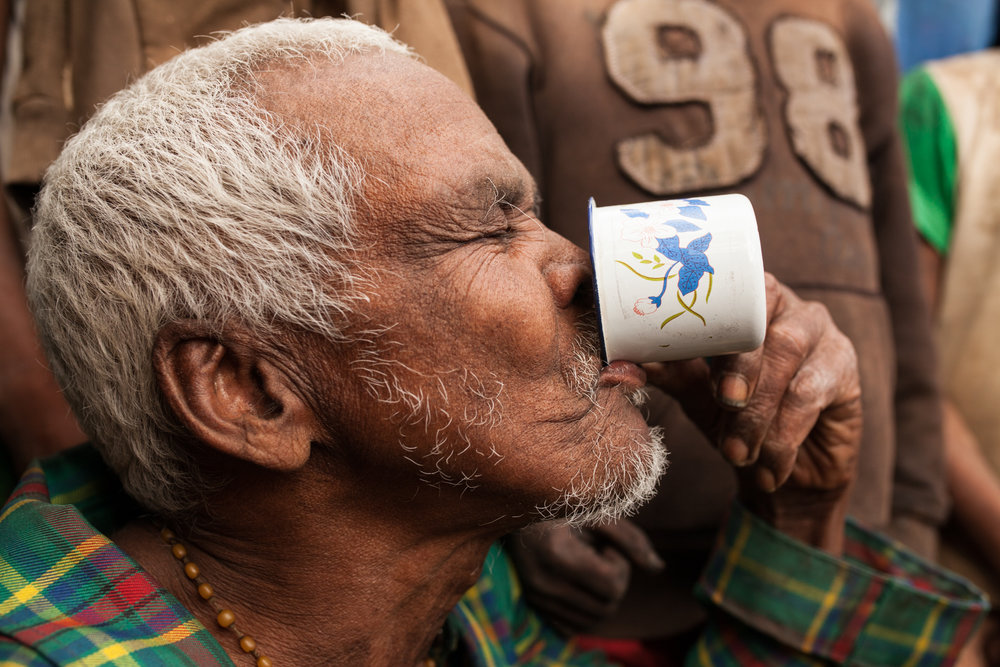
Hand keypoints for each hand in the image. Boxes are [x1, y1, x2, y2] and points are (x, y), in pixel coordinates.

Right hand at [506, 518, 663, 635]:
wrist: (515, 508)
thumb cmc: (562, 503)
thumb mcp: (597, 513)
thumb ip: (630, 539)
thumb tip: (659, 569)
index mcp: (558, 554)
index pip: (613, 587)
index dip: (620, 565)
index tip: (606, 545)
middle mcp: (544, 582)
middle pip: (607, 607)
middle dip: (614, 583)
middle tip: (599, 555)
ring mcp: (536, 596)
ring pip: (593, 620)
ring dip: (600, 596)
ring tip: (588, 566)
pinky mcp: (533, 602)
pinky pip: (573, 626)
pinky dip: (585, 609)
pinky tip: (579, 582)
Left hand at [645, 273, 861, 551]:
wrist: (780, 467)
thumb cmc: (731, 412)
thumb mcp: (693, 389)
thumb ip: (661, 371)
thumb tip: (614, 367)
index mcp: (745, 301)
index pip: (730, 296)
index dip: (710, 322)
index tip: (690, 362)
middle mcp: (787, 307)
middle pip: (765, 326)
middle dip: (742, 369)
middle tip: (723, 404)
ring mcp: (821, 334)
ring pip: (790, 361)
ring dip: (760, 412)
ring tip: (737, 452)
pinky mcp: (844, 369)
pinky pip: (812, 394)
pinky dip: (784, 434)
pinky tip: (767, 465)